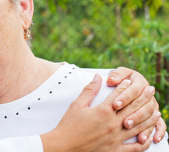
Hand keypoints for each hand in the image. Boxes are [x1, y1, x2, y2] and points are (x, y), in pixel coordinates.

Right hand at [41, 75, 156, 151]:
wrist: (64, 147)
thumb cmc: (68, 125)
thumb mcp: (76, 105)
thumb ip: (89, 90)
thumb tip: (97, 77)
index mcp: (103, 111)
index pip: (119, 95)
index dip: (126, 86)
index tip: (132, 81)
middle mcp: (112, 124)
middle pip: (133, 108)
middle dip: (143, 97)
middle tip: (151, 89)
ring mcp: (116, 138)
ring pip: (139, 125)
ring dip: (149, 116)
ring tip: (156, 110)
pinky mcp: (116, 150)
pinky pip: (136, 147)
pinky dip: (144, 141)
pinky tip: (148, 136)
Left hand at [107, 67, 165, 142]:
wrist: (128, 83)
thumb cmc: (121, 78)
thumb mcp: (119, 74)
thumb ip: (116, 75)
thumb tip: (111, 80)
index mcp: (140, 82)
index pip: (134, 90)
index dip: (124, 98)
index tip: (114, 105)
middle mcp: (149, 94)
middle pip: (144, 105)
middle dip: (134, 115)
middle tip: (124, 123)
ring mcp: (152, 105)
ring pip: (151, 116)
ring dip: (142, 124)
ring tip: (132, 131)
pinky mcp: (154, 115)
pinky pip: (160, 125)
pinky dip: (158, 132)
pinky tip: (151, 139)